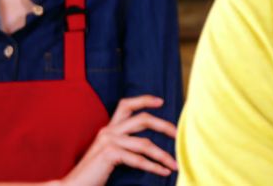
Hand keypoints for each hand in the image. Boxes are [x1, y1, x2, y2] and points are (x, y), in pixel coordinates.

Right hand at [62, 95, 177, 185]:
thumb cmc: (94, 173)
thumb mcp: (111, 154)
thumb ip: (125, 145)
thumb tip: (149, 145)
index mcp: (109, 129)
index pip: (126, 105)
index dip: (144, 100)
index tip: (161, 102)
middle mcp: (109, 131)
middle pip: (143, 119)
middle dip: (164, 126)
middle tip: (178, 134)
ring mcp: (108, 141)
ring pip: (145, 143)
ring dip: (163, 155)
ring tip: (175, 164)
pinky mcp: (109, 154)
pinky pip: (138, 159)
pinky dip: (153, 166)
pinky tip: (163, 171)